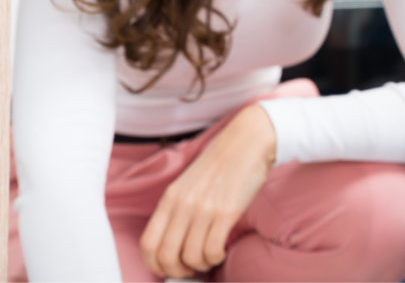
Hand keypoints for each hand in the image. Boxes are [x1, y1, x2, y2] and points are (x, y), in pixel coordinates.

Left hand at [140, 104, 277, 277]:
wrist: (247, 143)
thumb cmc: (220, 166)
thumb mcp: (188, 185)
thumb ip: (177, 210)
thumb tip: (173, 244)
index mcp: (170, 199)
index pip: (148, 244)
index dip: (154, 264)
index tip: (167, 268)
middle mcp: (183, 205)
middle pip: (166, 255)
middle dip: (177, 271)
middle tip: (189, 270)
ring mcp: (204, 209)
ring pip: (191, 256)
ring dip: (200, 265)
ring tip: (208, 259)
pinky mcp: (226, 212)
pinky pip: (212, 249)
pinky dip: (215, 258)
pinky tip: (220, 251)